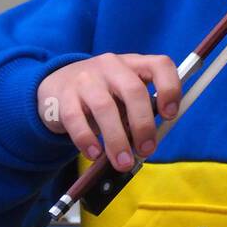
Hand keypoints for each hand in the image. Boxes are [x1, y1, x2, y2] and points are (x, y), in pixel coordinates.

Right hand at [36, 53, 181, 168]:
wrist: (56, 86)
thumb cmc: (101, 94)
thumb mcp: (123, 94)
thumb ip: (139, 110)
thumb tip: (149, 142)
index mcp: (134, 64)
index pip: (160, 65)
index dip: (170, 88)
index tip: (170, 115)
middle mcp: (111, 66)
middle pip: (133, 90)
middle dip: (143, 124)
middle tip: (147, 150)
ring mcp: (86, 79)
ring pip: (105, 107)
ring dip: (117, 139)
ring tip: (123, 163)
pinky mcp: (63, 97)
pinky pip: (76, 120)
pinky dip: (87, 140)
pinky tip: (94, 154)